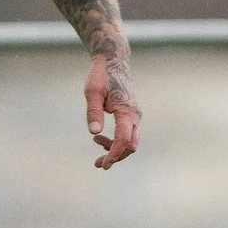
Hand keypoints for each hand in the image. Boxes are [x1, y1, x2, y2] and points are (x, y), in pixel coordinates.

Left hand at [85, 51, 138, 169]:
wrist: (113, 62)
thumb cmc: (101, 76)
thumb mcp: (92, 92)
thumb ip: (93, 112)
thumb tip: (93, 132)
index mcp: (126, 111)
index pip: (123, 139)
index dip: (114, 154)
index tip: (103, 164)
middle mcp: (135, 115)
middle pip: (130, 145)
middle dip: (116, 157)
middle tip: (97, 164)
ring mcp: (135, 115)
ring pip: (130, 141)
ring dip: (115, 149)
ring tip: (95, 142)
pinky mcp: (131, 115)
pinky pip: (127, 134)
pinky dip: (115, 140)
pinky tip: (99, 136)